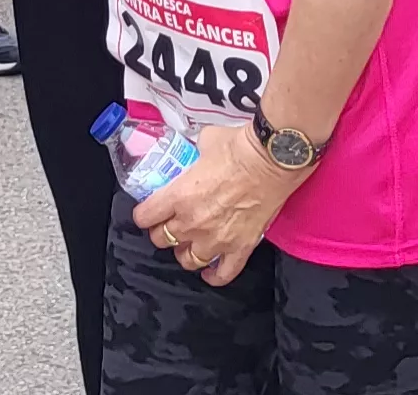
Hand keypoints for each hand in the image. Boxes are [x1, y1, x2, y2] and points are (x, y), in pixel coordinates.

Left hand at [129, 121, 302, 287]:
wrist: (272, 159)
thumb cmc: (239, 147)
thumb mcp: (205, 142)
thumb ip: (194, 154)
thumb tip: (197, 152)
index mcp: (177, 196)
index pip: (144, 217)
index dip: (144, 214)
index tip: (148, 212)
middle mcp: (191, 222)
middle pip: (162, 240)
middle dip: (162, 232)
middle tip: (170, 224)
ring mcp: (216, 239)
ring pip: (188, 260)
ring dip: (185, 252)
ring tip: (189, 245)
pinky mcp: (240, 248)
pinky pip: (223, 274)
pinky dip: (215, 276)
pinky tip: (210, 273)